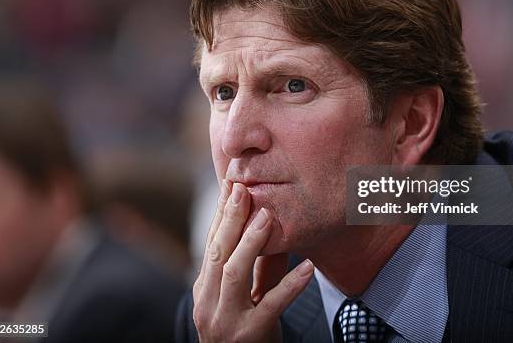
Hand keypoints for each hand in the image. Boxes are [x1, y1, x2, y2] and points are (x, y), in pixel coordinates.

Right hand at [193, 180, 313, 342]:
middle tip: (243, 189)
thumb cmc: (244, 331)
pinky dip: (290, 285)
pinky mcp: (249, 336)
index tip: (230, 184)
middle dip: (230, 218)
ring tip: (267, 216)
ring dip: (250, 242)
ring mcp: (226, 321)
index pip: (212, 243)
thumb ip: (254, 266)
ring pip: (234, 274)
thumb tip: (270, 224)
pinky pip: (271, 306)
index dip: (221, 213)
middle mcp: (208, 303)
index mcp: (205, 289)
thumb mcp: (242, 297)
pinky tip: (308, 268)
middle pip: (217, 252)